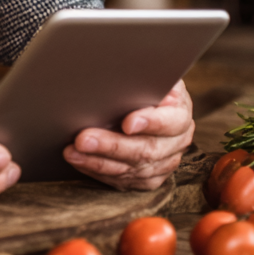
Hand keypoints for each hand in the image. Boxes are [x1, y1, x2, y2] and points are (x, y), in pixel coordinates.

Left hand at [63, 80, 194, 190]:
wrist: (144, 100)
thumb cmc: (142, 83)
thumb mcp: (149, 73)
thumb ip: (146, 77)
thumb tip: (140, 78)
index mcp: (180, 113)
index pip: (171, 121)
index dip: (150, 123)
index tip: (127, 123)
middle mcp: (177, 141)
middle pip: (147, 149)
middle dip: (112, 145)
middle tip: (83, 139)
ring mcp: (164, 162)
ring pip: (133, 168)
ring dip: (99, 161)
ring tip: (73, 152)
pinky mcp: (149, 177)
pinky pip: (125, 181)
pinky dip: (100, 172)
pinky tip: (80, 162)